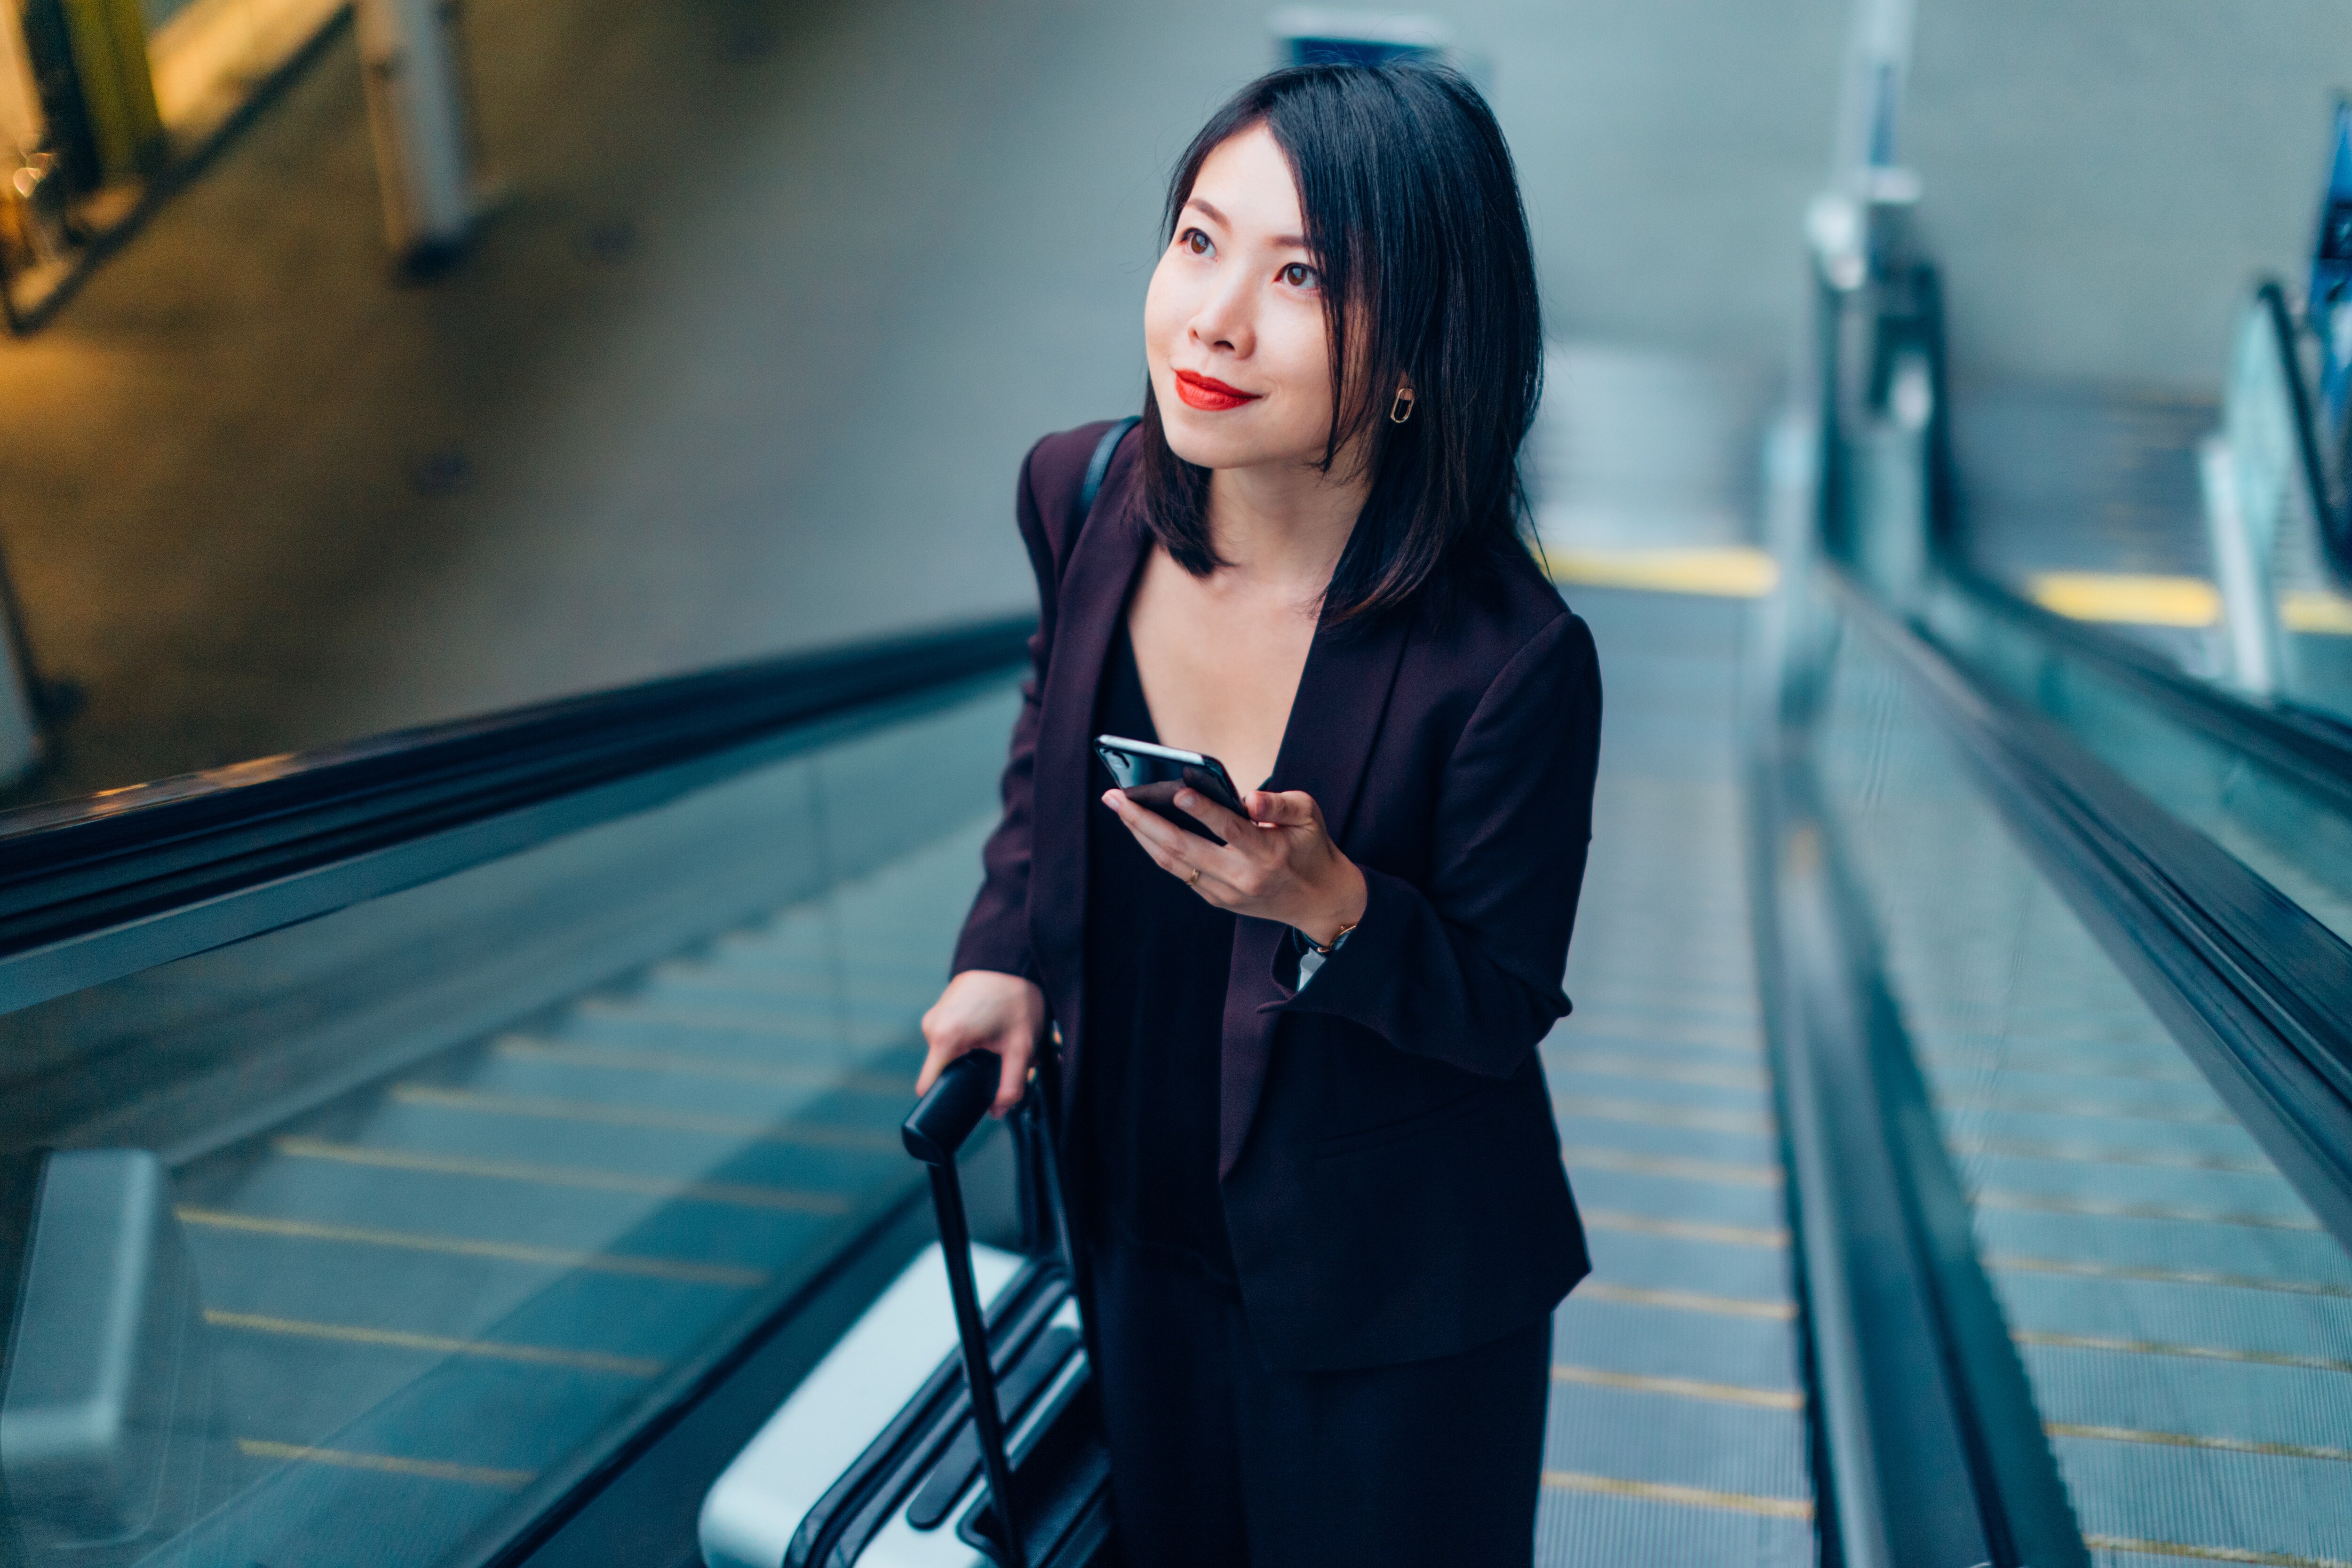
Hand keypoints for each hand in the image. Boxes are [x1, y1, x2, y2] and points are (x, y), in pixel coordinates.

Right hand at [919, 970, 1046, 1115]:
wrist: (1012, 955)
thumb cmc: (1016, 997)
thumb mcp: (1021, 1047)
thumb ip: (1011, 1086)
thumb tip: (998, 1111)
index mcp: (945, 1038)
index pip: (928, 1087)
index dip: (945, 1101)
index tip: (965, 1102)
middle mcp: (932, 1026)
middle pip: (944, 1071)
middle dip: (970, 1073)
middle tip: (999, 1059)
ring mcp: (934, 1015)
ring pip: (948, 1053)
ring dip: (971, 1054)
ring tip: (998, 1039)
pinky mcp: (941, 1008)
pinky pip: (949, 1036)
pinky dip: (968, 1039)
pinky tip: (990, 1027)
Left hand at [1102, 786, 1367, 946]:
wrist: (1318, 900)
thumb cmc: (1310, 847)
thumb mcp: (1310, 817)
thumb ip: (1280, 804)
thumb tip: (1248, 798)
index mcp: (1268, 854)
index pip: (1230, 830)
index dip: (1203, 810)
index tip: (1177, 790)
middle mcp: (1242, 878)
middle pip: (1184, 849)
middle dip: (1144, 821)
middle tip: (1115, 795)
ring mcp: (1225, 893)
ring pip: (1172, 863)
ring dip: (1140, 834)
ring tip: (1118, 805)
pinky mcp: (1215, 899)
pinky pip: (1178, 871)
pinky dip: (1156, 847)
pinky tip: (1139, 826)